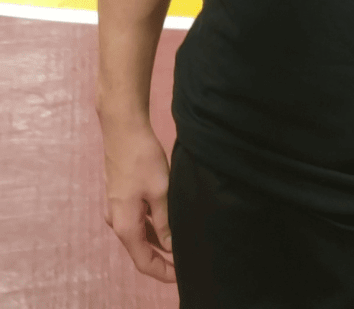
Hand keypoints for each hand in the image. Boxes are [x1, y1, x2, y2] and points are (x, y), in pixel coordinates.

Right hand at [102, 123, 175, 283]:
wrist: (123, 128)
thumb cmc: (142, 158)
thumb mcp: (160, 192)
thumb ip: (165, 222)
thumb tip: (172, 246)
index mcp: (125, 226)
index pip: (144, 262)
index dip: (164, 273)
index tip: (183, 275)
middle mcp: (116, 221)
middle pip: (141, 250)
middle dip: (163, 258)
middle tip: (186, 260)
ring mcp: (116, 208)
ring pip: (139, 234)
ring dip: (158, 241)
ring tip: (181, 241)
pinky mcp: (120, 195)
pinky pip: (136, 219)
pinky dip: (152, 226)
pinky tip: (168, 220)